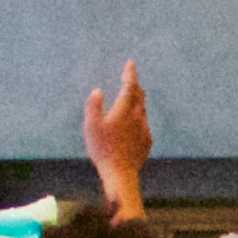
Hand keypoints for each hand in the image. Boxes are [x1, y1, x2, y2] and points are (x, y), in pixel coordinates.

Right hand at [81, 61, 151, 197]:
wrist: (120, 174)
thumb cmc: (103, 150)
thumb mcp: (90, 126)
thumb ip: (93, 106)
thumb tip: (97, 91)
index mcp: (124, 110)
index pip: (129, 86)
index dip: (130, 73)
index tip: (130, 63)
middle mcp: (137, 117)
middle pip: (139, 96)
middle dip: (135, 85)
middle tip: (130, 78)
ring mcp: (144, 129)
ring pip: (142, 109)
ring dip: (137, 101)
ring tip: (131, 98)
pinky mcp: (146, 141)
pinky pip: (143, 124)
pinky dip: (138, 117)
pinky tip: (133, 122)